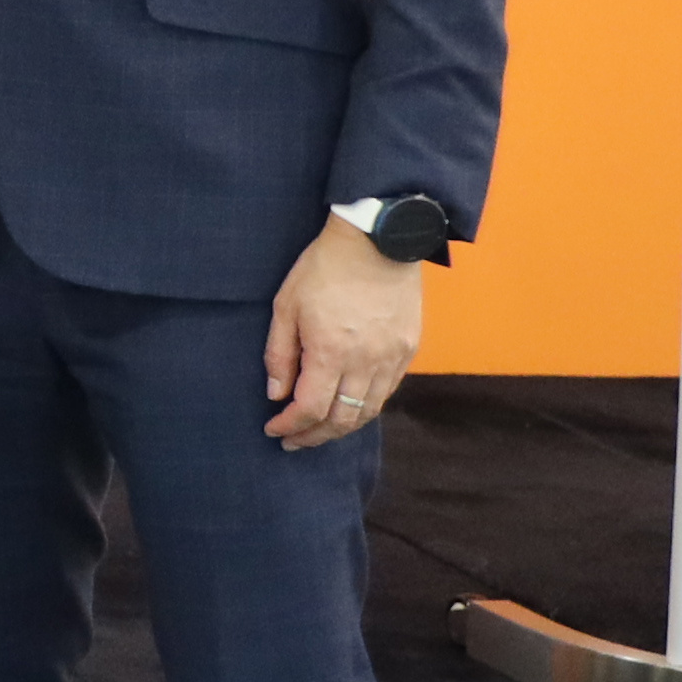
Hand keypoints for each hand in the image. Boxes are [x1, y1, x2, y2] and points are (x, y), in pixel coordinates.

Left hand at [265, 218, 423, 450]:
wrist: (378, 240)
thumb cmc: (325, 268)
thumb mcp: (286, 305)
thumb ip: (279, 354)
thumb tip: (276, 394)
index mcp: (330, 351)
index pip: (310, 409)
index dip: (290, 426)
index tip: (274, 429)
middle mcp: (365, 361)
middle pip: (342, 420)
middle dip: (314, 437)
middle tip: (294, 441)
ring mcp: (391, 357)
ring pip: (369, 411)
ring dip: (342, 427)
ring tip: (320, 430)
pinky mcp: (408, 349)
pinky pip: (387, 391)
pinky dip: (366, 406)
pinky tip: (349, 405)